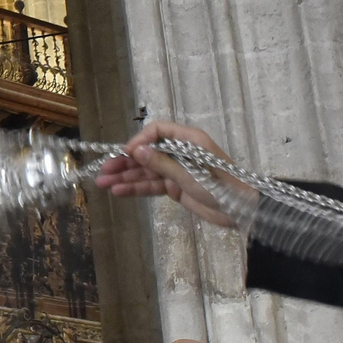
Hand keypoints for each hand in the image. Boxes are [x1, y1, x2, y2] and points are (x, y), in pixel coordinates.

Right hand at [93, 120, 251, 228]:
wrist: (239, 211)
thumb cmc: (220, 187)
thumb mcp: (189, 175)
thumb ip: (161, 163)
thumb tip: (136, 150)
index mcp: (189, 140)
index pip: (158, 131)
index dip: (140, 140)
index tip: (125, 153)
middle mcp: (180, 152)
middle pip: (148, 152)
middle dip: (125, 161)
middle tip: (104, 170)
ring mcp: (176, 170)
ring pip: (146, 170)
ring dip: (126, 176)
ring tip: (103, 183)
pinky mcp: (175, 187)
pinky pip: (152, 185)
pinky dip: (136, 188)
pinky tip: (118, 192)